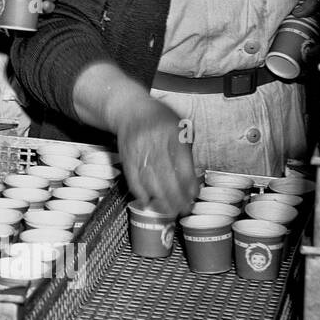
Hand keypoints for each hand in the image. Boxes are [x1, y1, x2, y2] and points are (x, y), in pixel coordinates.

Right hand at [114, 97, 198, 216]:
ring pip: (149, 178)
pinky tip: (147, 202)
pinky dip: (139, 191)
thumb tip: (192, 178)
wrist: (129, 109)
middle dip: (175, 195)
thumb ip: (185, 149)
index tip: (193, 195)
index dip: (188, 182)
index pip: (182, 162)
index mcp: (171, 133)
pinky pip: (132, 177)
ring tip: (169, 211)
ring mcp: (138, 149)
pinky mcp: (126, 156)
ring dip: (159, 197)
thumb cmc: (158, 118)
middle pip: (165, 173)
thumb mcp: (178, 126)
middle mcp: (154, 141)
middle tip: (183, 209)